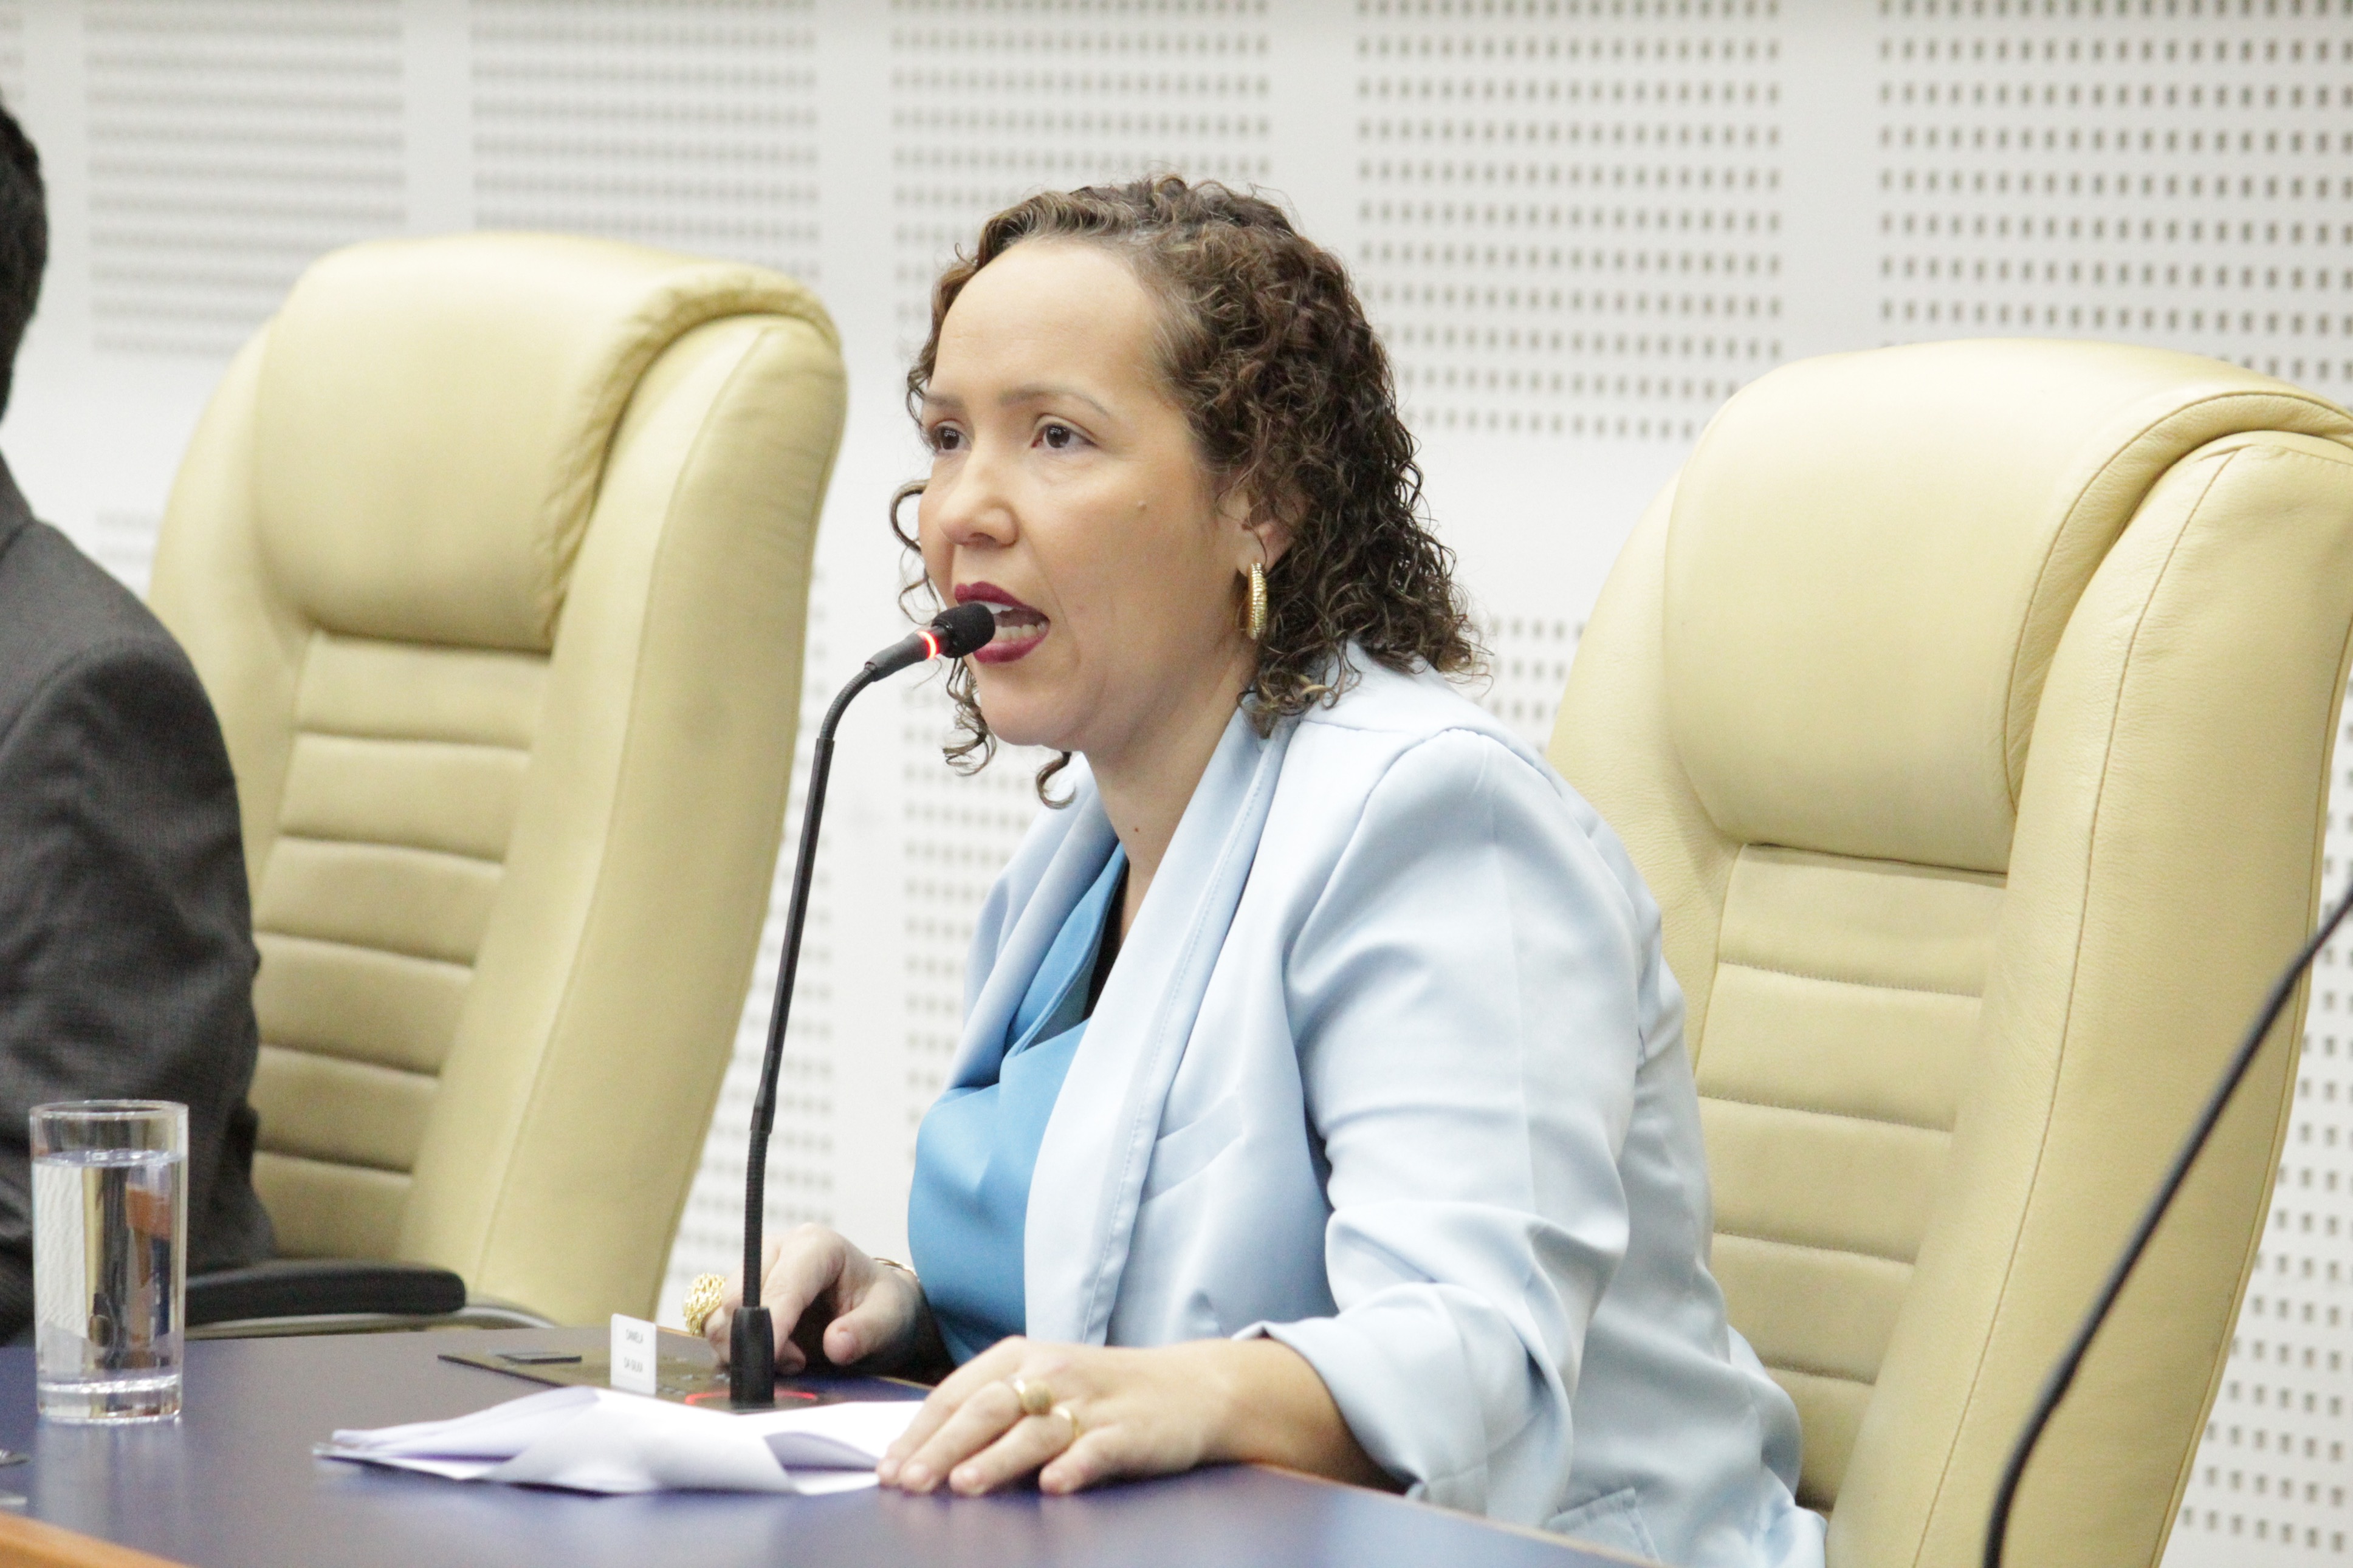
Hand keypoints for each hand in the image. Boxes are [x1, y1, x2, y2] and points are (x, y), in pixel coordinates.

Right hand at [703, 1224, 940, 1375]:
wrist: (873, 1309)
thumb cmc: (882, 1307)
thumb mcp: (890, 1318)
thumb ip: (866, 1331)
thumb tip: (836, 1345)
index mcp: (816, 1245)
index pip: (782, 1283)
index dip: (772, 1323)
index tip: (774, 1360)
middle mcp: (777, 1249)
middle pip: (738, 1295)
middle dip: (757, 1339)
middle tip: (796, 1363)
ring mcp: (754, 1270)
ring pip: (720, 1313)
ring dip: (743, 1347)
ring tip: (792, 1360)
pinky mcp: (741, 1295)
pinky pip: (718, 1326)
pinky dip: (735, 1349)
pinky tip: (773, 1357)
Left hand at [875, 1335, 1394, 1497]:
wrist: (1191, 1387)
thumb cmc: (1101, 1392)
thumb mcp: (1042, 1384)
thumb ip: (989, 1409)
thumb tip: (921, 1450)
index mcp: (1023, 1356)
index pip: (958, 1394)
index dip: (919, 1432)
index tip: (888, 1469)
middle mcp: (1053, 1372)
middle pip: (988, 1408)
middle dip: (942, 1448)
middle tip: (908, 1483)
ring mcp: (1093, 1402)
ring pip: (1036, 1429)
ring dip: (998, 1458)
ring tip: (963, 1486)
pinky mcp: (1132, 1431)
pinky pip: (1099, 1448)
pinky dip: (1076, 1465)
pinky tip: (1054, 1485)